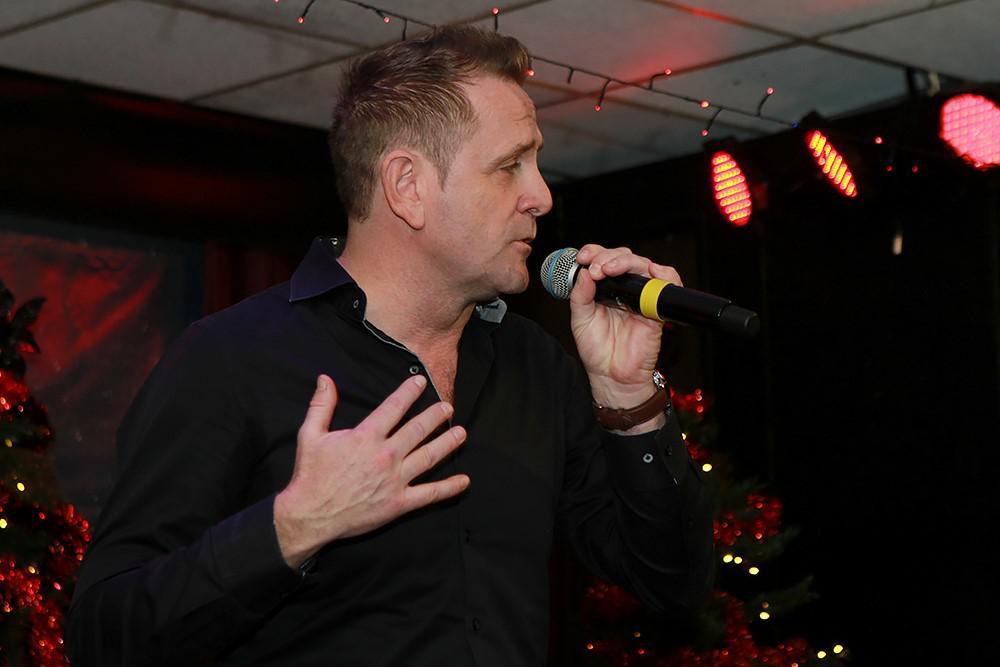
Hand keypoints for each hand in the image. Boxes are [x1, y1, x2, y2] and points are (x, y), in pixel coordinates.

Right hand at [274, 374, 468, 567]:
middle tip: (448, 407)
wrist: (309, 515)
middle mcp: (386, 455)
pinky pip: (430, 494)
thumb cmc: (310, 475)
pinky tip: (464, 481)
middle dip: (436, 415)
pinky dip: (449, 487)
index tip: (422, 382)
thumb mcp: (310, 435)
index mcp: (366, 436)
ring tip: (461, 432)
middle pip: (418, 429)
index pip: (394, 407)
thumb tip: (326, 379)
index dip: (410, 392)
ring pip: (430, 456)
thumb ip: (321, 405)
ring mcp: (395, 479)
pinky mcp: (399, 503)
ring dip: (448, 442)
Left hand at [569, 244, 681, 415]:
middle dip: (607, 256)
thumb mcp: (580, 318)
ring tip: (609, 269)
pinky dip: (664, 274)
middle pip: (623, 258)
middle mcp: (624, 289)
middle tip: (595, 267)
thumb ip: (580, 294)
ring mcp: (641, 297)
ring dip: (627, 261)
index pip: (603, 259)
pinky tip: (650, 270)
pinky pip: (667, 286)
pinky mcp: (656, 309)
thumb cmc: (597, 349)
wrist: (611, 376)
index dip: (594, 252)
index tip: (582, 257)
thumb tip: (583, 273)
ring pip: (643, 266)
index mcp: (605, 288)